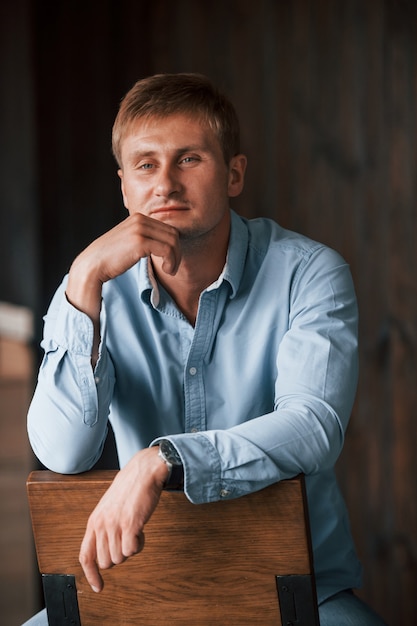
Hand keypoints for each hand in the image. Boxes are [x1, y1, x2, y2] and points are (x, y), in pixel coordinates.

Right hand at [66, 213, 180, 362]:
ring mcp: (140, 229)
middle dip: (177, 253)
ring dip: (176, 259)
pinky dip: (171, 262)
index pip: (168, 228)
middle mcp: (140, 219)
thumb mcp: (129, 242)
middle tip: (172, 268)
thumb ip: (144, 238)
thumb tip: (166, 243)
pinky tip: (166, 270)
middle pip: (174, 234)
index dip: (174, 246)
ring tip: (170, 271)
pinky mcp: (140, 241)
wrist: (93, 265)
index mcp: (139, 217)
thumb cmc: (111, 258)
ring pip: (173, 242)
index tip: (170, 261)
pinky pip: (167, 250)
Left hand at [79, 447, 168, 591]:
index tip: (98, 587)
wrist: (144, 471)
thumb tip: (107, 550)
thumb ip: (104, 526)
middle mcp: (101, 525)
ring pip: (120, 558)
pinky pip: (132, 551)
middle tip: (127, 540)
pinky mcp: (130, 525)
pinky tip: (141, 531)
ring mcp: (114, 525)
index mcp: (94, 521)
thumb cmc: (130, 488)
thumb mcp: (109, 507)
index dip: (90, 575)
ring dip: (130, 548)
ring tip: (135, 531)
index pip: (85, 556)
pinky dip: (139, 545)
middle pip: (105, 561)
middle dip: (118, 556)